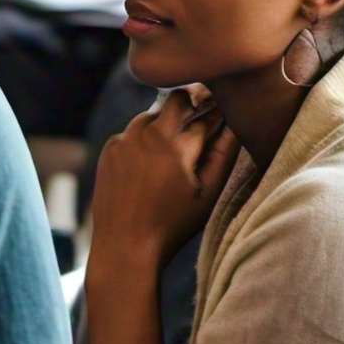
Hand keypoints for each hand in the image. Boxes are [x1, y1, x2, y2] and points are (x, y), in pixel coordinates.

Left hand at [89, 90, 240, 275]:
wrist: (124, 243)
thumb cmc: (173, 223)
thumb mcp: (207, 194)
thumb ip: (222, 156)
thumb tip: (234, 127)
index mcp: (174, 145)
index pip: (204, 116)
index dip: (218, 113)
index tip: (227, 110)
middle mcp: (145, 135)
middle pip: (175, 100)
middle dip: (192, 101)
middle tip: (205, 108)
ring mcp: (123, 140)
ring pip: (151, 115)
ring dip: (166, 120)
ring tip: (179, 136)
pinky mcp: (109, 149)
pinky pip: (131, 132)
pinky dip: (144, 137)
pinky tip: (153, 156)